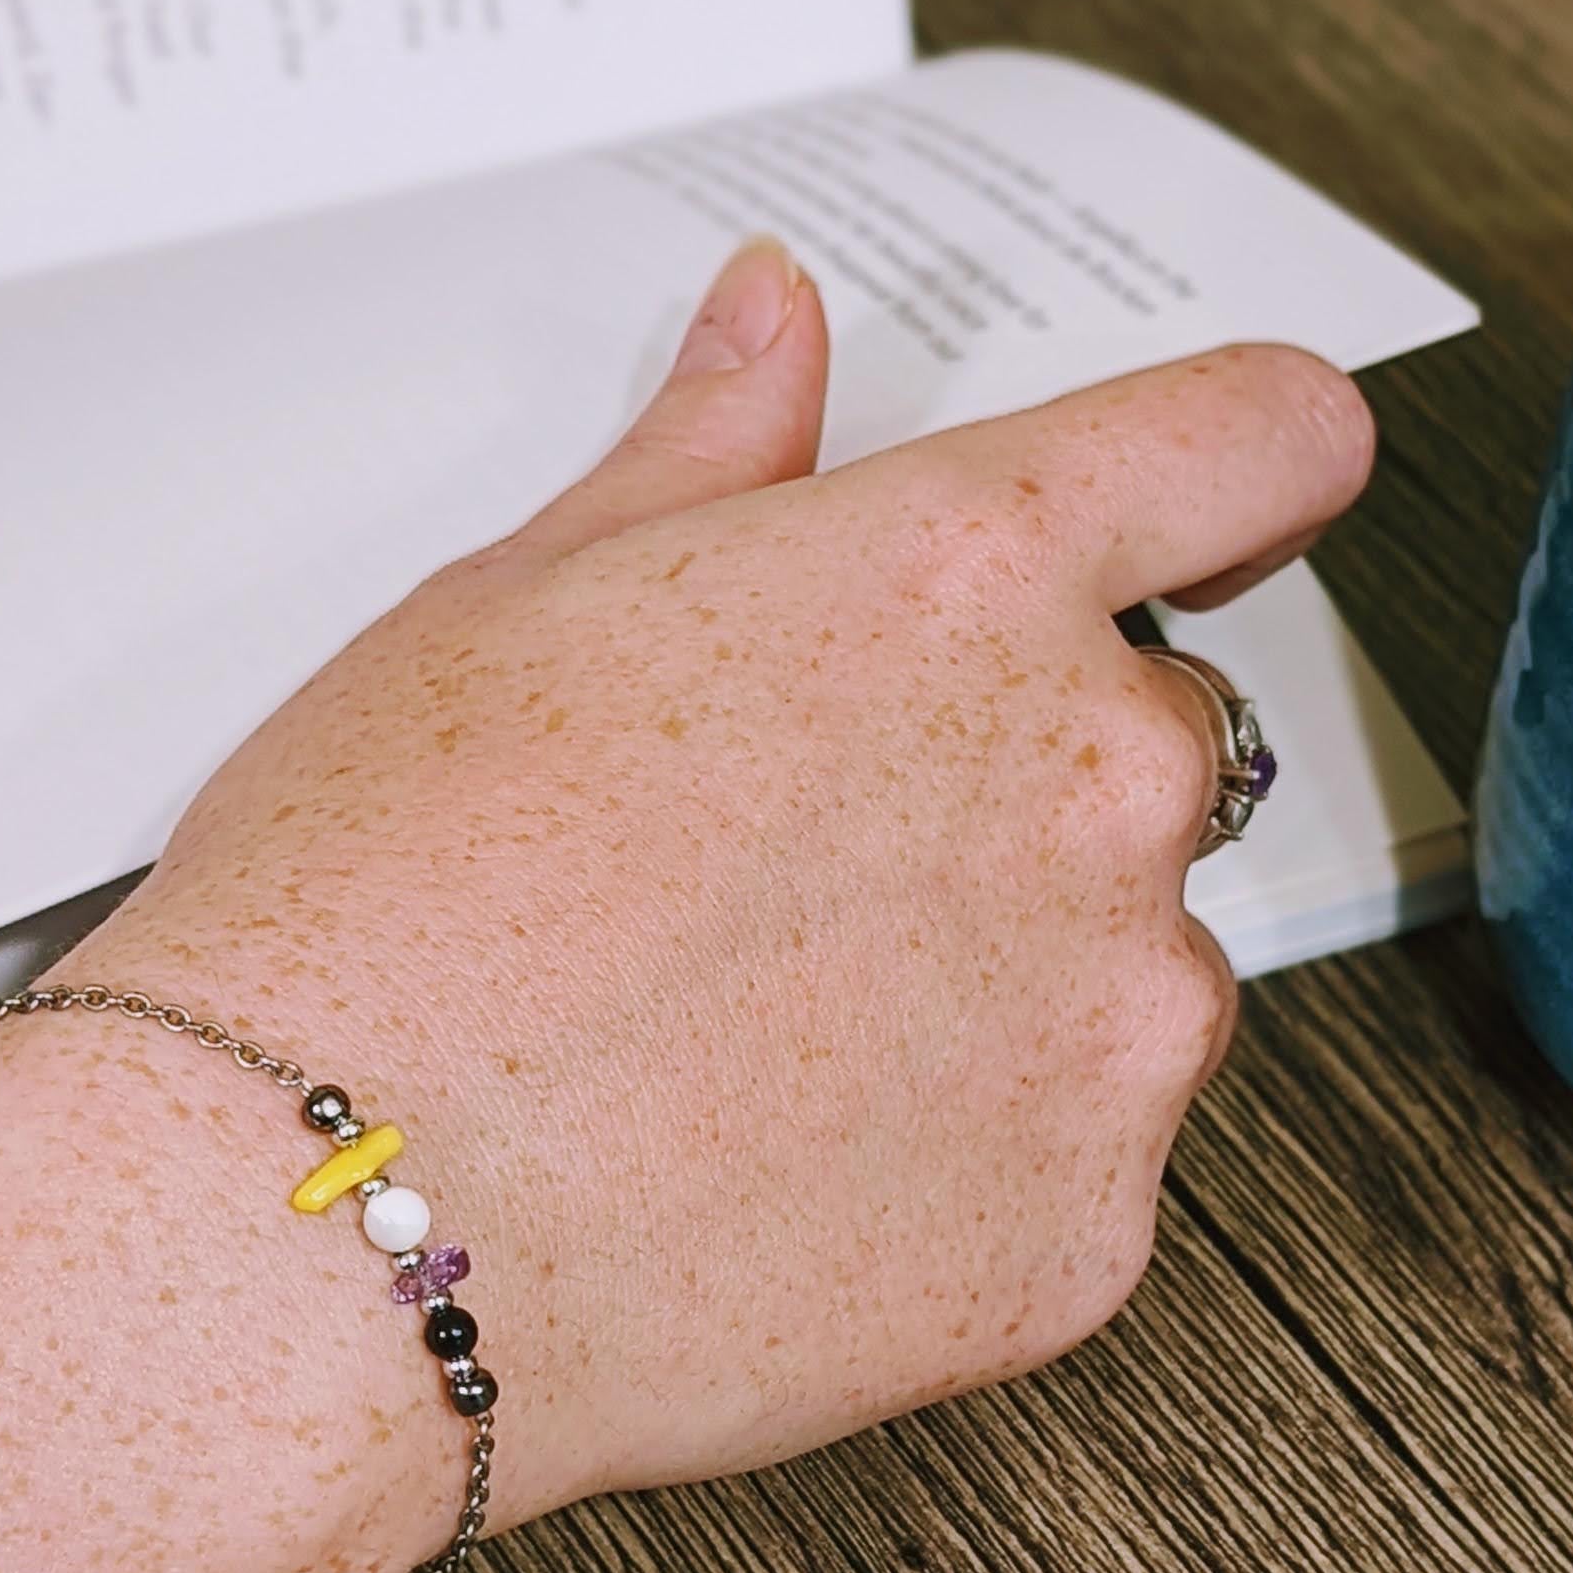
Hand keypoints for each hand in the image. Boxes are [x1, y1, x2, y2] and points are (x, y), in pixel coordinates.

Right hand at [109, 241, 1372, 1521]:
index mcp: (965, 579)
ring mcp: (1113, 1021)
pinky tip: (783, 1167)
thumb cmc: (377, 917)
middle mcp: (1091, 780)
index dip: (1248, 462)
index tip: (1226, 507)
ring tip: (770, 1038)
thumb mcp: (511, 606)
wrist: (313, 1242)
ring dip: (1012, 977)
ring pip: (1135, 960)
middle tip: (809, 853)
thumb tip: (776, 329)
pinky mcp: (1090, 1229)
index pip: (1259, 438)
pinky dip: (971, 1165)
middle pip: (1165, 729)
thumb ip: (709, 457)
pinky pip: (1081, 1161)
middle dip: (1026, 770)